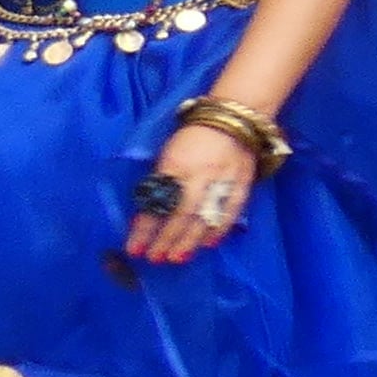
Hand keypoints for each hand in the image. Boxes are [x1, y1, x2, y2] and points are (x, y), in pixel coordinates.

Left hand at [126, 118, 257, 266]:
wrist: (233, 118)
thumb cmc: (193, 136)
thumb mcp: (169, 154)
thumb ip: (162, 181)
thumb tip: (150, 213)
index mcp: (176, 164)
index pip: (157, 201)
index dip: (144, 227)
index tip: (134, 247)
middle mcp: (199, 174)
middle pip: (181, 213)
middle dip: (167, 239)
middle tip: (156, 258)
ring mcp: (223, 179)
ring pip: (206, 216)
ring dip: (190, 240)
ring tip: (178, 258)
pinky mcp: (242, 182)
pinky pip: (231, 210)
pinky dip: (220, 228)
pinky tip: (209, 244)